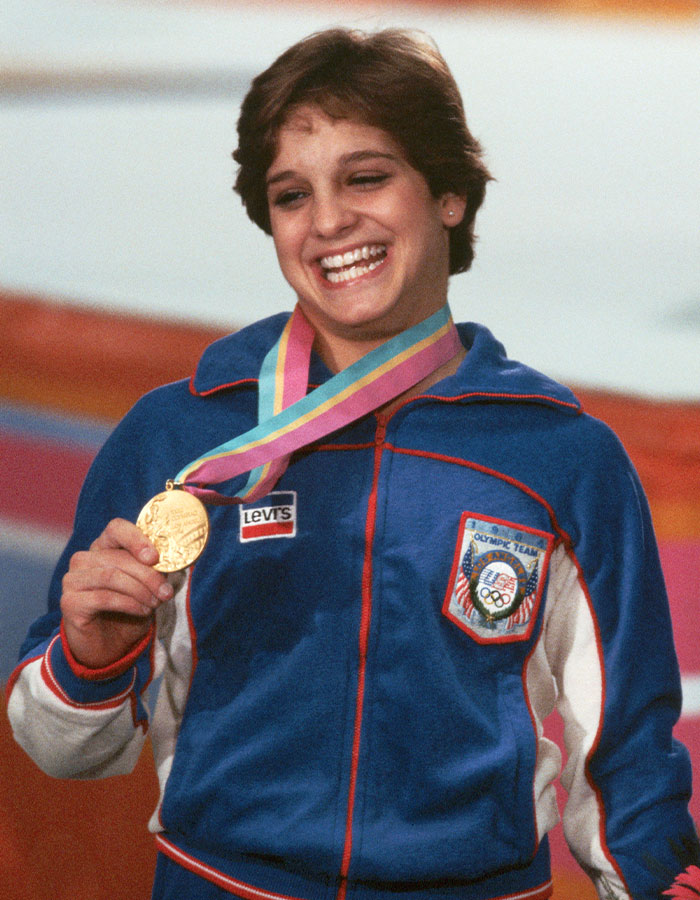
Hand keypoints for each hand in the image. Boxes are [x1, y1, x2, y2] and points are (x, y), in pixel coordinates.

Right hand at [60, 518, 173, 669]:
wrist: (109, 646)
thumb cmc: (129, 610)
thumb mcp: (146, 586)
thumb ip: (154, 569)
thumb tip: (174, 560)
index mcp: (104, 547)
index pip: (117, 528)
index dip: (136, 539)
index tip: (154, 557)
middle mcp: (84, 559)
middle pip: (118, 557)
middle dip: (148, 575)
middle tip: (166, 592)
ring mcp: (73, 580)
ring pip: (111, 576)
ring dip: (140, 590)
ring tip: (155, 602)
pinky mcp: (69, 602)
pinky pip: (103, 598)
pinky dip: (129, 604)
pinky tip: (142, 611)